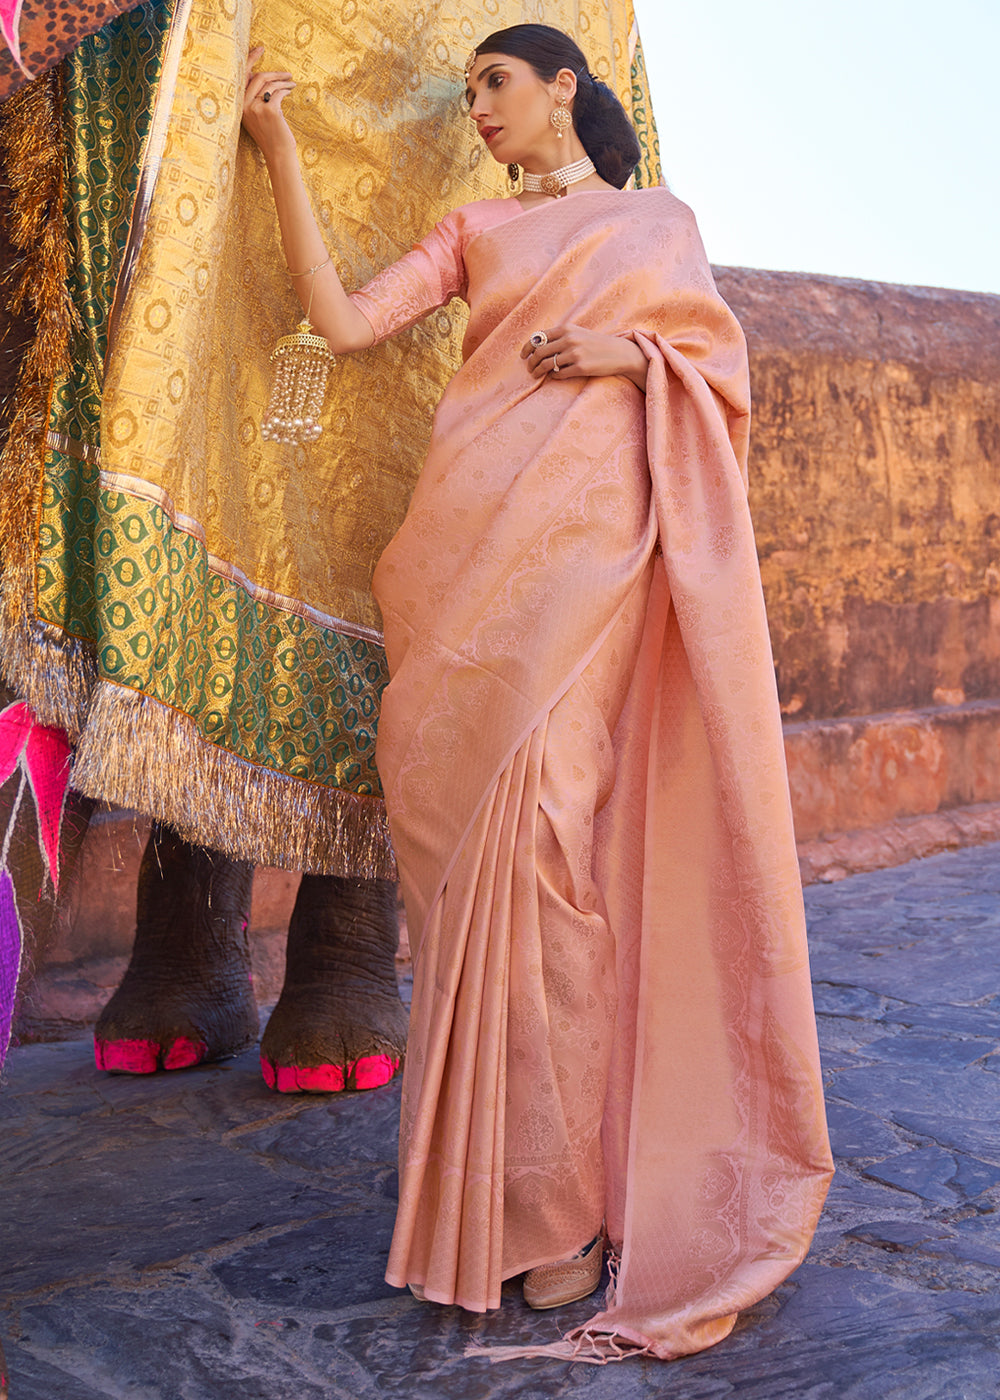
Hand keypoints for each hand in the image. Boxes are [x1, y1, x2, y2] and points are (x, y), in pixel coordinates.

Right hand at [242, 46, 295, 160]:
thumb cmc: (270, 136)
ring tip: (292, 84)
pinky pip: (279, 92)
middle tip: (287, 74)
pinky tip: (291, 90)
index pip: (242, 77)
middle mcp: (244, 105)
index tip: (260, 48)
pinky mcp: (270, 111)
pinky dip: (286, 89)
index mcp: (239, 106)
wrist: (278, 155)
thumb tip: (261, 76)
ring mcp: (256, 108)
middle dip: (275, 73)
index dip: (251, 59)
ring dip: (284, 82)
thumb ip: (255, 97)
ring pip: (271, 84)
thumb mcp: (257, 115)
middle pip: (259, 77)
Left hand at [521, 323, 647, 391]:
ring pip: (547, 364)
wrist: (619, 352)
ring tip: (536, 375)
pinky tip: (554, 377)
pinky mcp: (581, 367)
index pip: (539, 337)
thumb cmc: (595, 344)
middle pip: (540, 352)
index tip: (523, 356)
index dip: (527, 348)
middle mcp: (569, 339)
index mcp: (566, 329)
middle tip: (530, 369)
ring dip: (539, 371)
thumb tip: (537, 346)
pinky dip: (554, 377)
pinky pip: (559, 374)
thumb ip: (560, 337)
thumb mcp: (578, 333)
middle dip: (531, 362)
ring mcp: (575, 354)